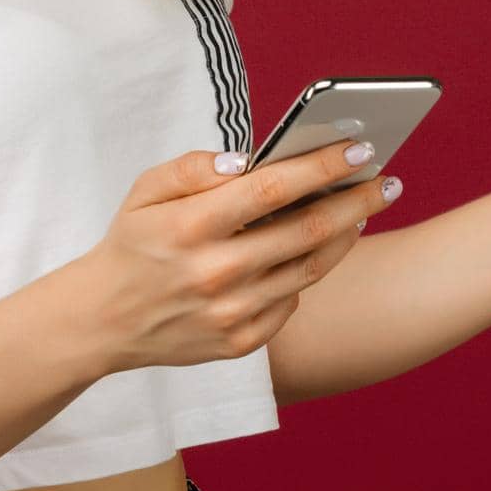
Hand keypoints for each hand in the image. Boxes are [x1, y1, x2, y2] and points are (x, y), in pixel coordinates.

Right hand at [79, 138, 400, 373]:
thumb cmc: (132, 242)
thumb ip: (194, 167)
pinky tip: (318, 249)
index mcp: (192, 226)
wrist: (103, 320)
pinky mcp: (239, 343)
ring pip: (309, 268)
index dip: (322, 166)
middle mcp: (216, 271)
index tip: (359, 147)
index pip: (273, 187)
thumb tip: (250, 162)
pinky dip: (308, 272)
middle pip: (307, 230)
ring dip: (346, 236)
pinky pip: (291, 302)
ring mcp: (231, 312)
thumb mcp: (146, 189)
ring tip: (364, 210)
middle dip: (356, 201)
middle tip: (387, 181)